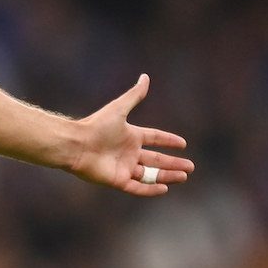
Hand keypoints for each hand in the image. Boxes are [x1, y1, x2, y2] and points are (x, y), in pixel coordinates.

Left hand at [69, 75, 192, 196]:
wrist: (76, 144)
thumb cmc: (95, 126)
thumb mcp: (119, 108)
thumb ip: (134, 95)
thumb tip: (145, 76)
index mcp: (130, 136)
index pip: (154, 138)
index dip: (168, 141)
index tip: (183, 144)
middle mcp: (128, 152)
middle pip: (156, 160)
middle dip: (173, 163)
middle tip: (191, 167)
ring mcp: (123, 168)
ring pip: (150, 175)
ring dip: (167, 176)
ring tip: (184, 176)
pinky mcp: (117, 181)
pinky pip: (137, 188)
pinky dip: (150, 190)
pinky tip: (165, 189)